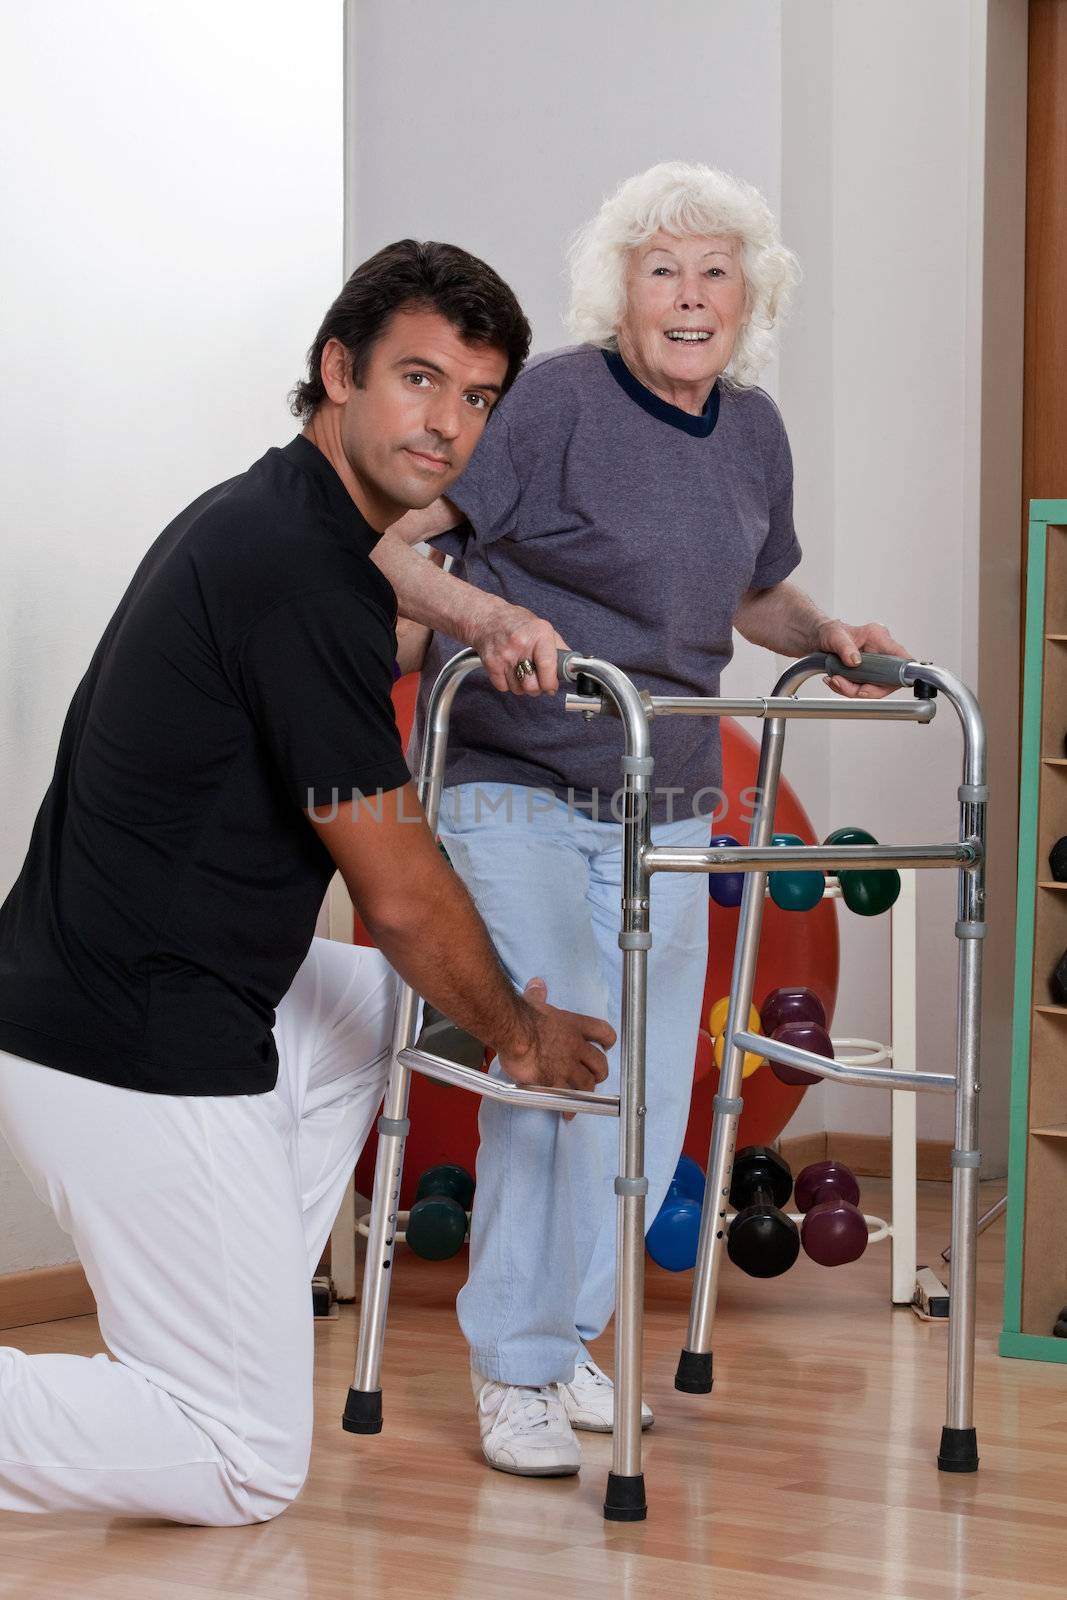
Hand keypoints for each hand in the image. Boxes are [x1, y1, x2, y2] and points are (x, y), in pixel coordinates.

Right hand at [467, 600, 568, 695]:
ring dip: (522, 686)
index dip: (551, 683)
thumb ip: (560, 649)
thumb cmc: (518, 623)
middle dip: (537, 689)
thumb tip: (572, 668)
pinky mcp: (491, 663)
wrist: (488, 618)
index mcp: (539, 634)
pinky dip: (508, 684)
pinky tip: (509, 671)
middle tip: (537, 682)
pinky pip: (504, 688)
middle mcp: (521, 644)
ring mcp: (504, 655)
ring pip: (518, 690)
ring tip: (522, 672)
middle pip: (532, 685)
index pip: (547, 666)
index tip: (552, 687)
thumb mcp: (543, 629)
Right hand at [497, 978, 614, 1112]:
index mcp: (574, 1025)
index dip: (608, 1040)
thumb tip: (537, 984)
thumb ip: (538, 995)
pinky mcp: (555, 1082)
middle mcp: (576, 1046)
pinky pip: (568, 1099)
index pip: (603, 1031)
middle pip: (601, 1063)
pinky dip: (569, 1107)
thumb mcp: (533, 1001)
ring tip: (580, 1095)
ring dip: (586, 1090)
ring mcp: (568, 1066)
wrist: (513, 1032)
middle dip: (600, 1072)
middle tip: (594, 1076)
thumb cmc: (522, 1016)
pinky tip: (567, 1113)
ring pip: (588, 1083)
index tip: (606, 1045)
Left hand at [816, 619, 911, 698]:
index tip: (881, 684)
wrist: (817, 639)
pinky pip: (861, 689)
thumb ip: (844, 647)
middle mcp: (880, 652)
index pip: (900, 657)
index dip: (899, 673)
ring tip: (834, 681)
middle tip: (842, 683)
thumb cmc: (828, 631)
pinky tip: (834, 681)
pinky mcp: (864, 674)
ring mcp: (873, 665)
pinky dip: (846, 689)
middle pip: (887, 680)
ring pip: (872, 688)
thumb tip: (855, 661)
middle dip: (865, 689)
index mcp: (879, 637)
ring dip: (851, 690)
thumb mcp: (834, 636)